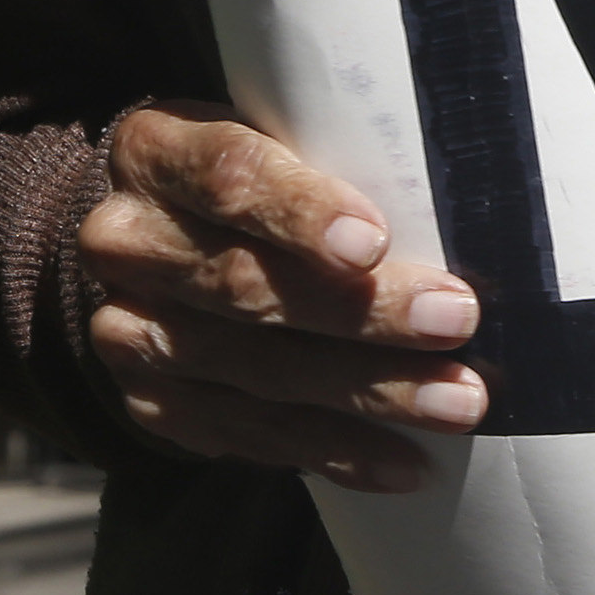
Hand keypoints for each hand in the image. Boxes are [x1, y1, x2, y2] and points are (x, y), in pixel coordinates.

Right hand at [81, 101, 485, 491]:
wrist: (157, 238)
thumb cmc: (257, 175)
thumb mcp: (277, 133)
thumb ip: (338, 155)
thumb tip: (464, 204)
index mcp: (158, 153)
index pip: (228, 176)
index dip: (299, 213)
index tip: (374, 244)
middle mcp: (130, 244)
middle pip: (249, 287)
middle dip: (362, 312)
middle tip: (457, 322)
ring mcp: (133, 332)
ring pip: (257, 371)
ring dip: (367, 393)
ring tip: (457, 404)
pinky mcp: (152, 401)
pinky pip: (249, 434)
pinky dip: (334, 452)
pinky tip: (402, 462)